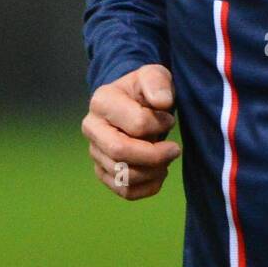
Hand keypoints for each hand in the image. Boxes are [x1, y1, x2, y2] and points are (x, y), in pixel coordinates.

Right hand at [81, 63, 180, 200]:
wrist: (136, 103)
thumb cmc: (147, 89)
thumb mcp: (155, 75)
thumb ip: (158, 83)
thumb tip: (162, 102)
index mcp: (102, 101)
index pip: (136, 124)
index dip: (160, 125)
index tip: (170, 119)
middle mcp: (92, 128)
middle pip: (120, 152)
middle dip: (155, 155)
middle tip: (175, 150)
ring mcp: (95, 152)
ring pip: (123, 176)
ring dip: (153, 172)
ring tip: (167, 159)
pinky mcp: (103, 171)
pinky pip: (124, 191)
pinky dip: (147, 188)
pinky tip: (159, 173)